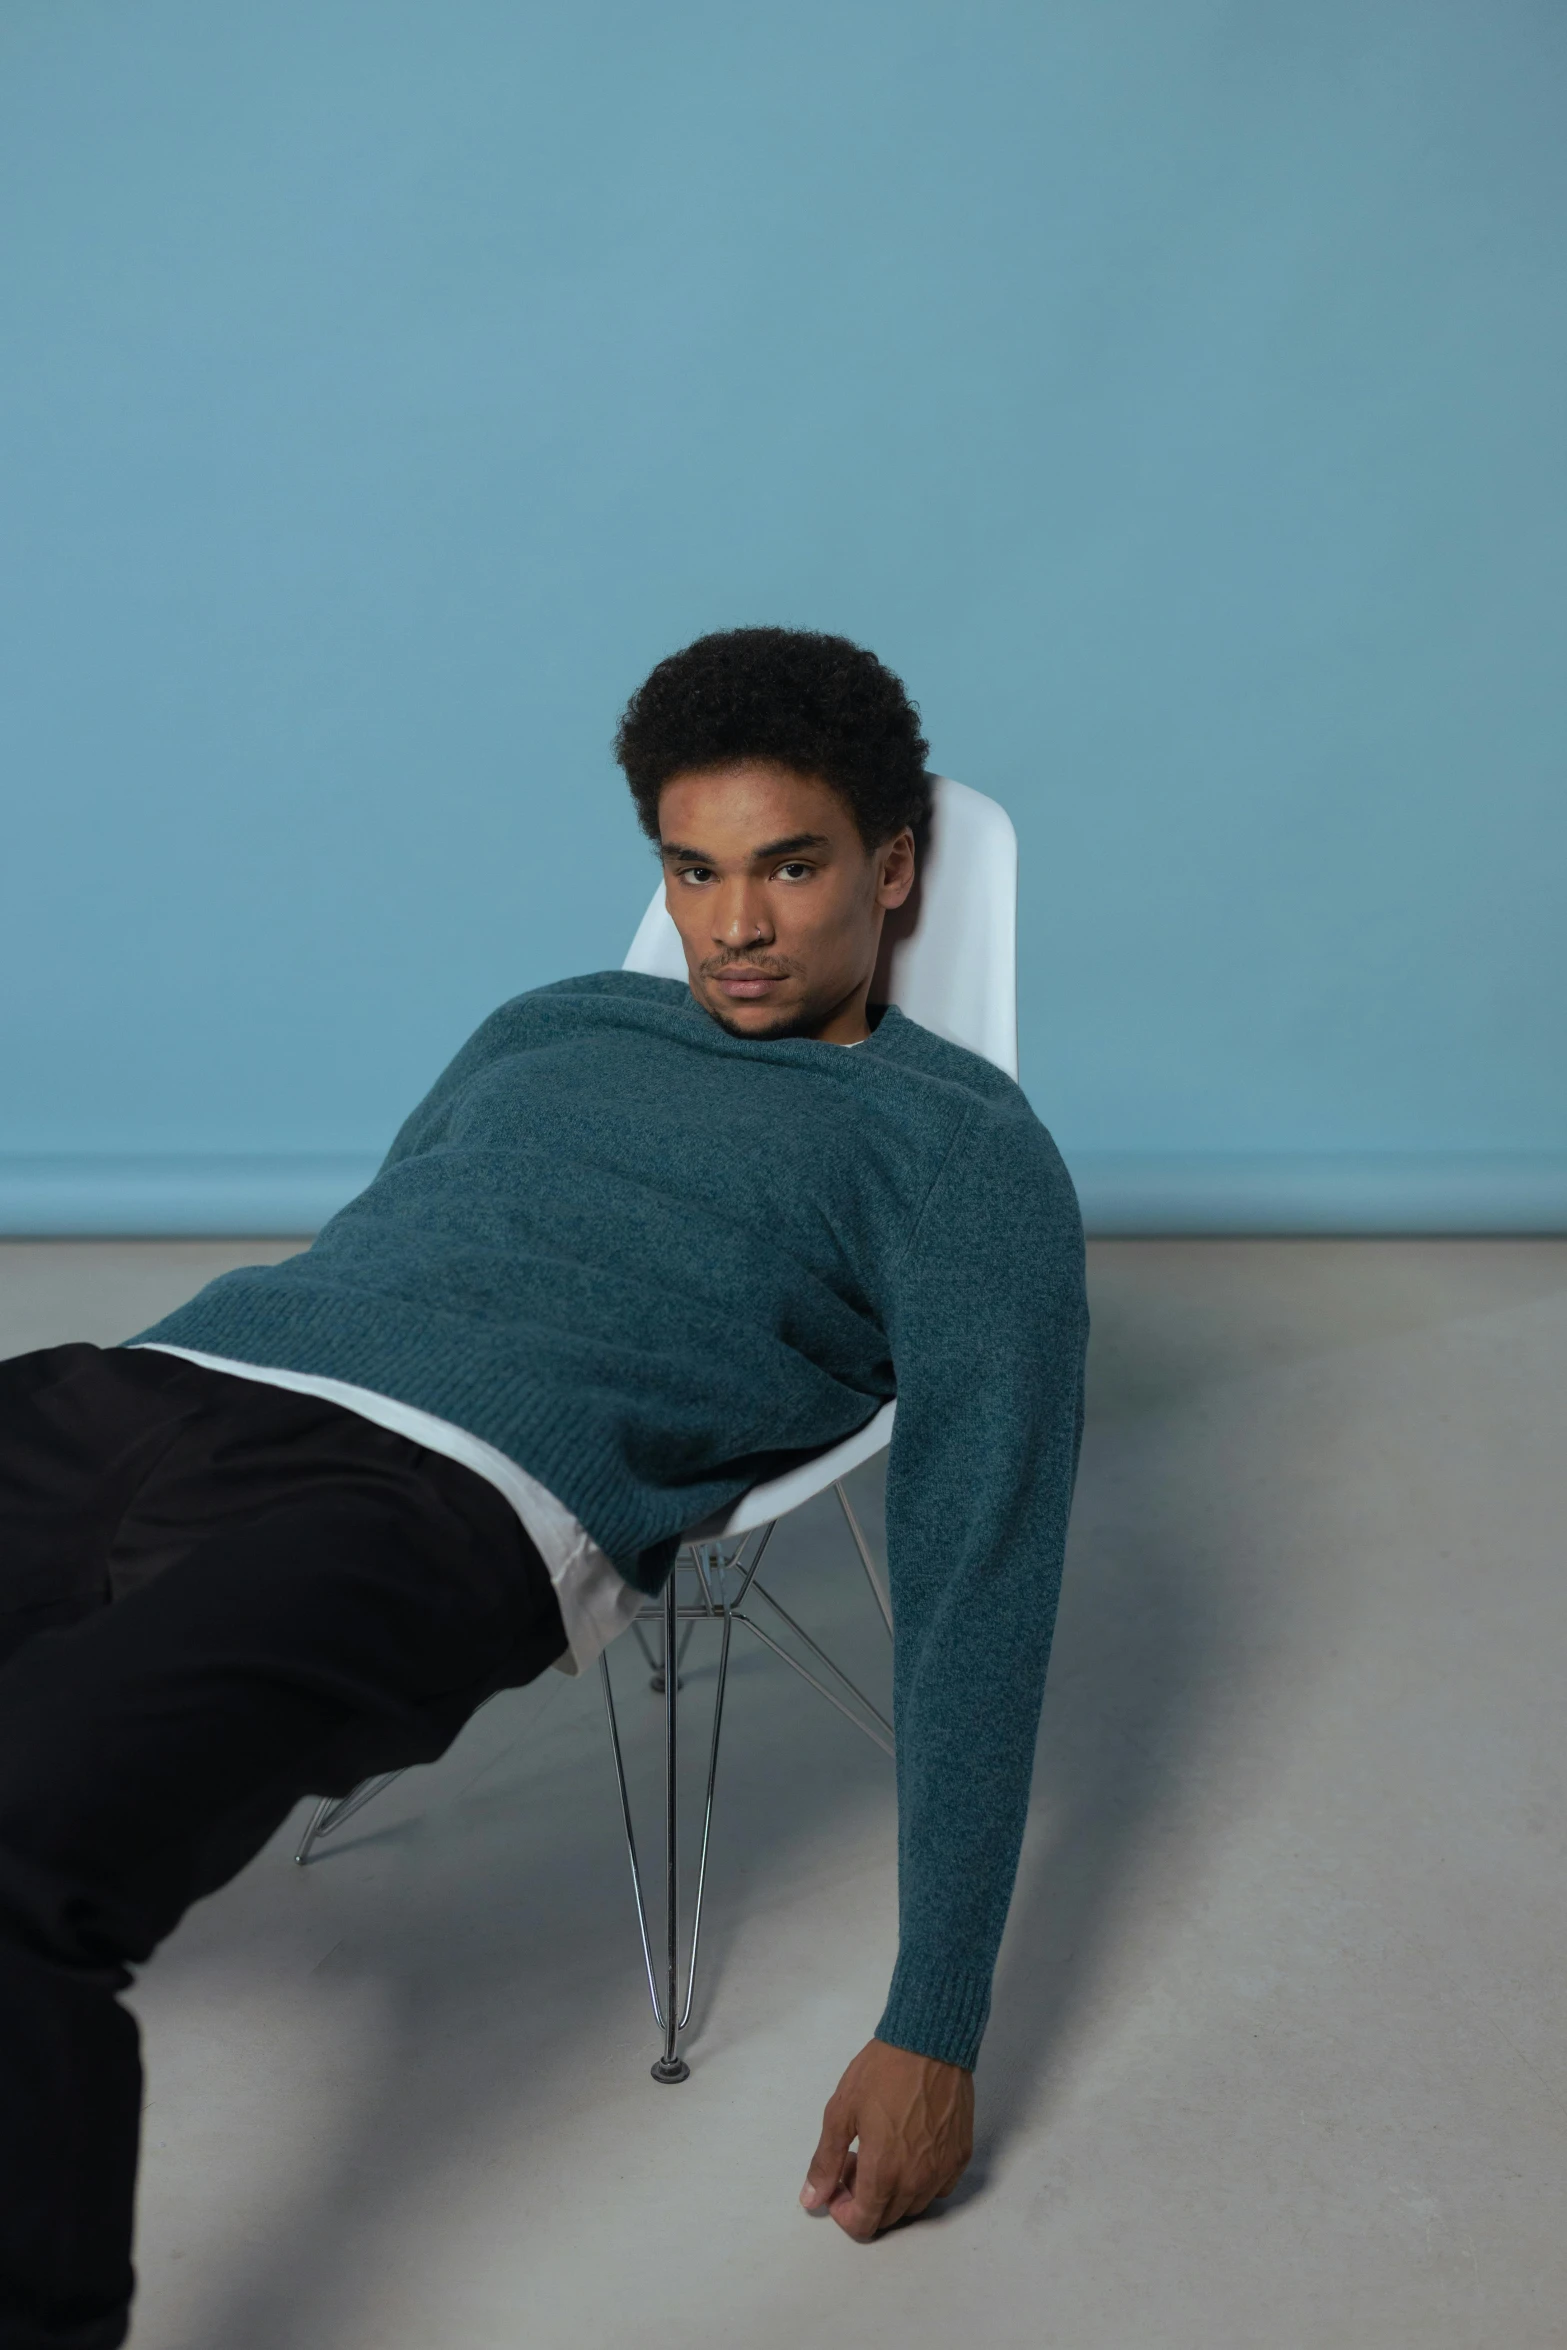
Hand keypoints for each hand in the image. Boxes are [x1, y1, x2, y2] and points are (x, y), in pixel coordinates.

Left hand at [800, 2038, 973, 2240]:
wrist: (930, 2042)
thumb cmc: (881, 2072)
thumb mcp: (841, 2111)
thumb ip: (825, 2161)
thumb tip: (811, 2199)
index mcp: (884, 2173)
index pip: (864, 2224)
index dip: (844, 2213)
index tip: (837, 2185)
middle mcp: (917, 2182)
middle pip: (887, 2217)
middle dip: (864, 2199)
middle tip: (855, 2160)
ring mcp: (943, 2171)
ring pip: (914, 2205)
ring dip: (892, 2192)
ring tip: (881, 2153)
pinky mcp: (961, 2156)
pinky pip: (938, 2188)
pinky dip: (920, 2182)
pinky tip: (911, 2152)